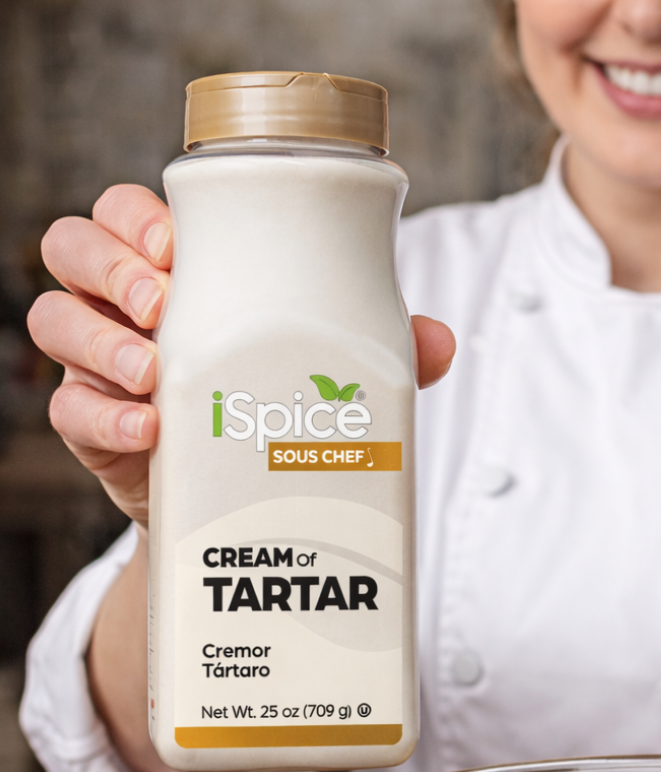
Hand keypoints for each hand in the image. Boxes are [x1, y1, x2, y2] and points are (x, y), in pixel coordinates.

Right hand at [29, 184, 455, 524]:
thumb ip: (378, 351)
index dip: (136, 218)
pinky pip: (67, 411)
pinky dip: (102, 418)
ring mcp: (103, 366)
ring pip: (55, 321)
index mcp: (181, 274)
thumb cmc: (279, 406)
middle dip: (110, 267)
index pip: (131, 215)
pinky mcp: (94, 429)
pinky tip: (147, 433)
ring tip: (155, 375)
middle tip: (164, 302)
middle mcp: (128, 309)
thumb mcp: (326, 373)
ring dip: (99, 342)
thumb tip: (440, 342)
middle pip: (73, 249)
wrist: (244, 502)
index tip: (177, 244)